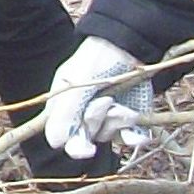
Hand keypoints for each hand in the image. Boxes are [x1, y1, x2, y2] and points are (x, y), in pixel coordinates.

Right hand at [44, 37, 150, 159]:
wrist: (129, 45)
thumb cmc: (96, 58)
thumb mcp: (77, 82)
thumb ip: (67, 112)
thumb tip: (56, 143)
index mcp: (64, 109)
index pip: (64, 139)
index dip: (76, 145)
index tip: (88, 148)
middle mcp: (83, 117)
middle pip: (88, 139)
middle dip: (98, 121)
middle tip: (107, 100)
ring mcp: (106, 119)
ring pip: (109, 136)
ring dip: (117, 121)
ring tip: (123, 103)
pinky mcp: (127, 120)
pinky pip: (130, 138)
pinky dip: (135, 135)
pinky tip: (137, 127)